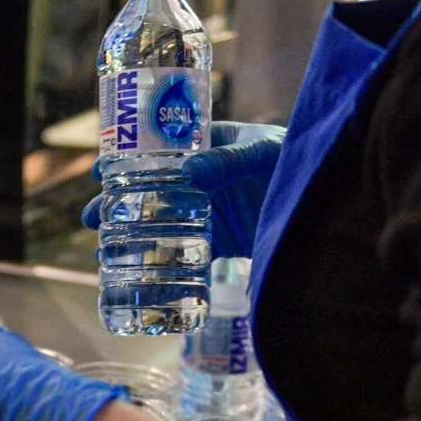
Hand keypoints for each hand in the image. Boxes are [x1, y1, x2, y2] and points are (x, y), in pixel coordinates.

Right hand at [82, 121, 285, 258]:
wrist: (330, 211)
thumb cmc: (298, 166)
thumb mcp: (263, 156)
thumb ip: (229, 162)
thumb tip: (188, 172)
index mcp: (208, 147)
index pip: (157, 149)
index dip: (125, 160)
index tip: (99, 170)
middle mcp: (202, 180)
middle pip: (148, 190)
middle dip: (115, 205)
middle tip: (90, 218)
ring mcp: (208, 212)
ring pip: (158, 222)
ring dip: (128, 236)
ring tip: (101, 251)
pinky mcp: (219, 242)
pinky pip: (180, 252)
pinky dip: (156, 263)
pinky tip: (132, 273)